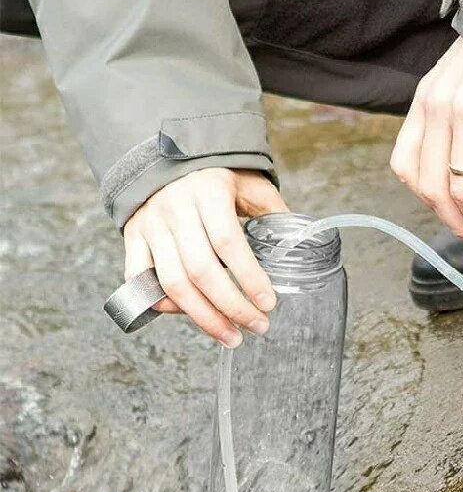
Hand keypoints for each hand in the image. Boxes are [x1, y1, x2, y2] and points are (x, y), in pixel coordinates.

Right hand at [122, 168, 288, 346]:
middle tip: (257, 326)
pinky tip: (191, 315)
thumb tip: (301, 245)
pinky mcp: (132, 237)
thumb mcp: (250, 183)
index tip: (269, 303)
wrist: (164, 155)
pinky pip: (140, 280)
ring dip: (203, 317)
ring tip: (231, 336)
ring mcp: (150, 224)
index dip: (249, 277)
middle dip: (231, 307)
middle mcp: (174, 208)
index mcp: (208, 191)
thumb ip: (273, 212)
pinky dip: (164, 304)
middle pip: (200, 271)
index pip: (228, 243)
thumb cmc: (215, 173)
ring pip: (172, 282)